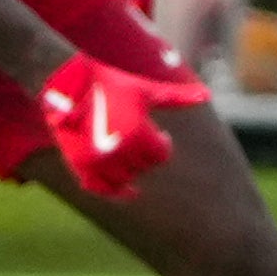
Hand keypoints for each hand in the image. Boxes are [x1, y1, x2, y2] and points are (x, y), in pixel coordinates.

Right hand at [36, 52, 210, 197]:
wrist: (69, 85)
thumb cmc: (112, 84)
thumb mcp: (145, 90)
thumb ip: (177, 98)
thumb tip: (206, 95)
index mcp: (138, 133)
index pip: (161, 155)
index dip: (162, 145)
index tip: (160, 136)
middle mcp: (119, 151)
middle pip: (143, 167)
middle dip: (144, 155)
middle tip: (139, 140)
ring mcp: (98, 161)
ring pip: (124, 180)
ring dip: (129, 170)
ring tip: (127, 152)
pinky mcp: (80, 166)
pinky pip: (101, 188)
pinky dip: (113, 192)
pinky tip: (124, 191)